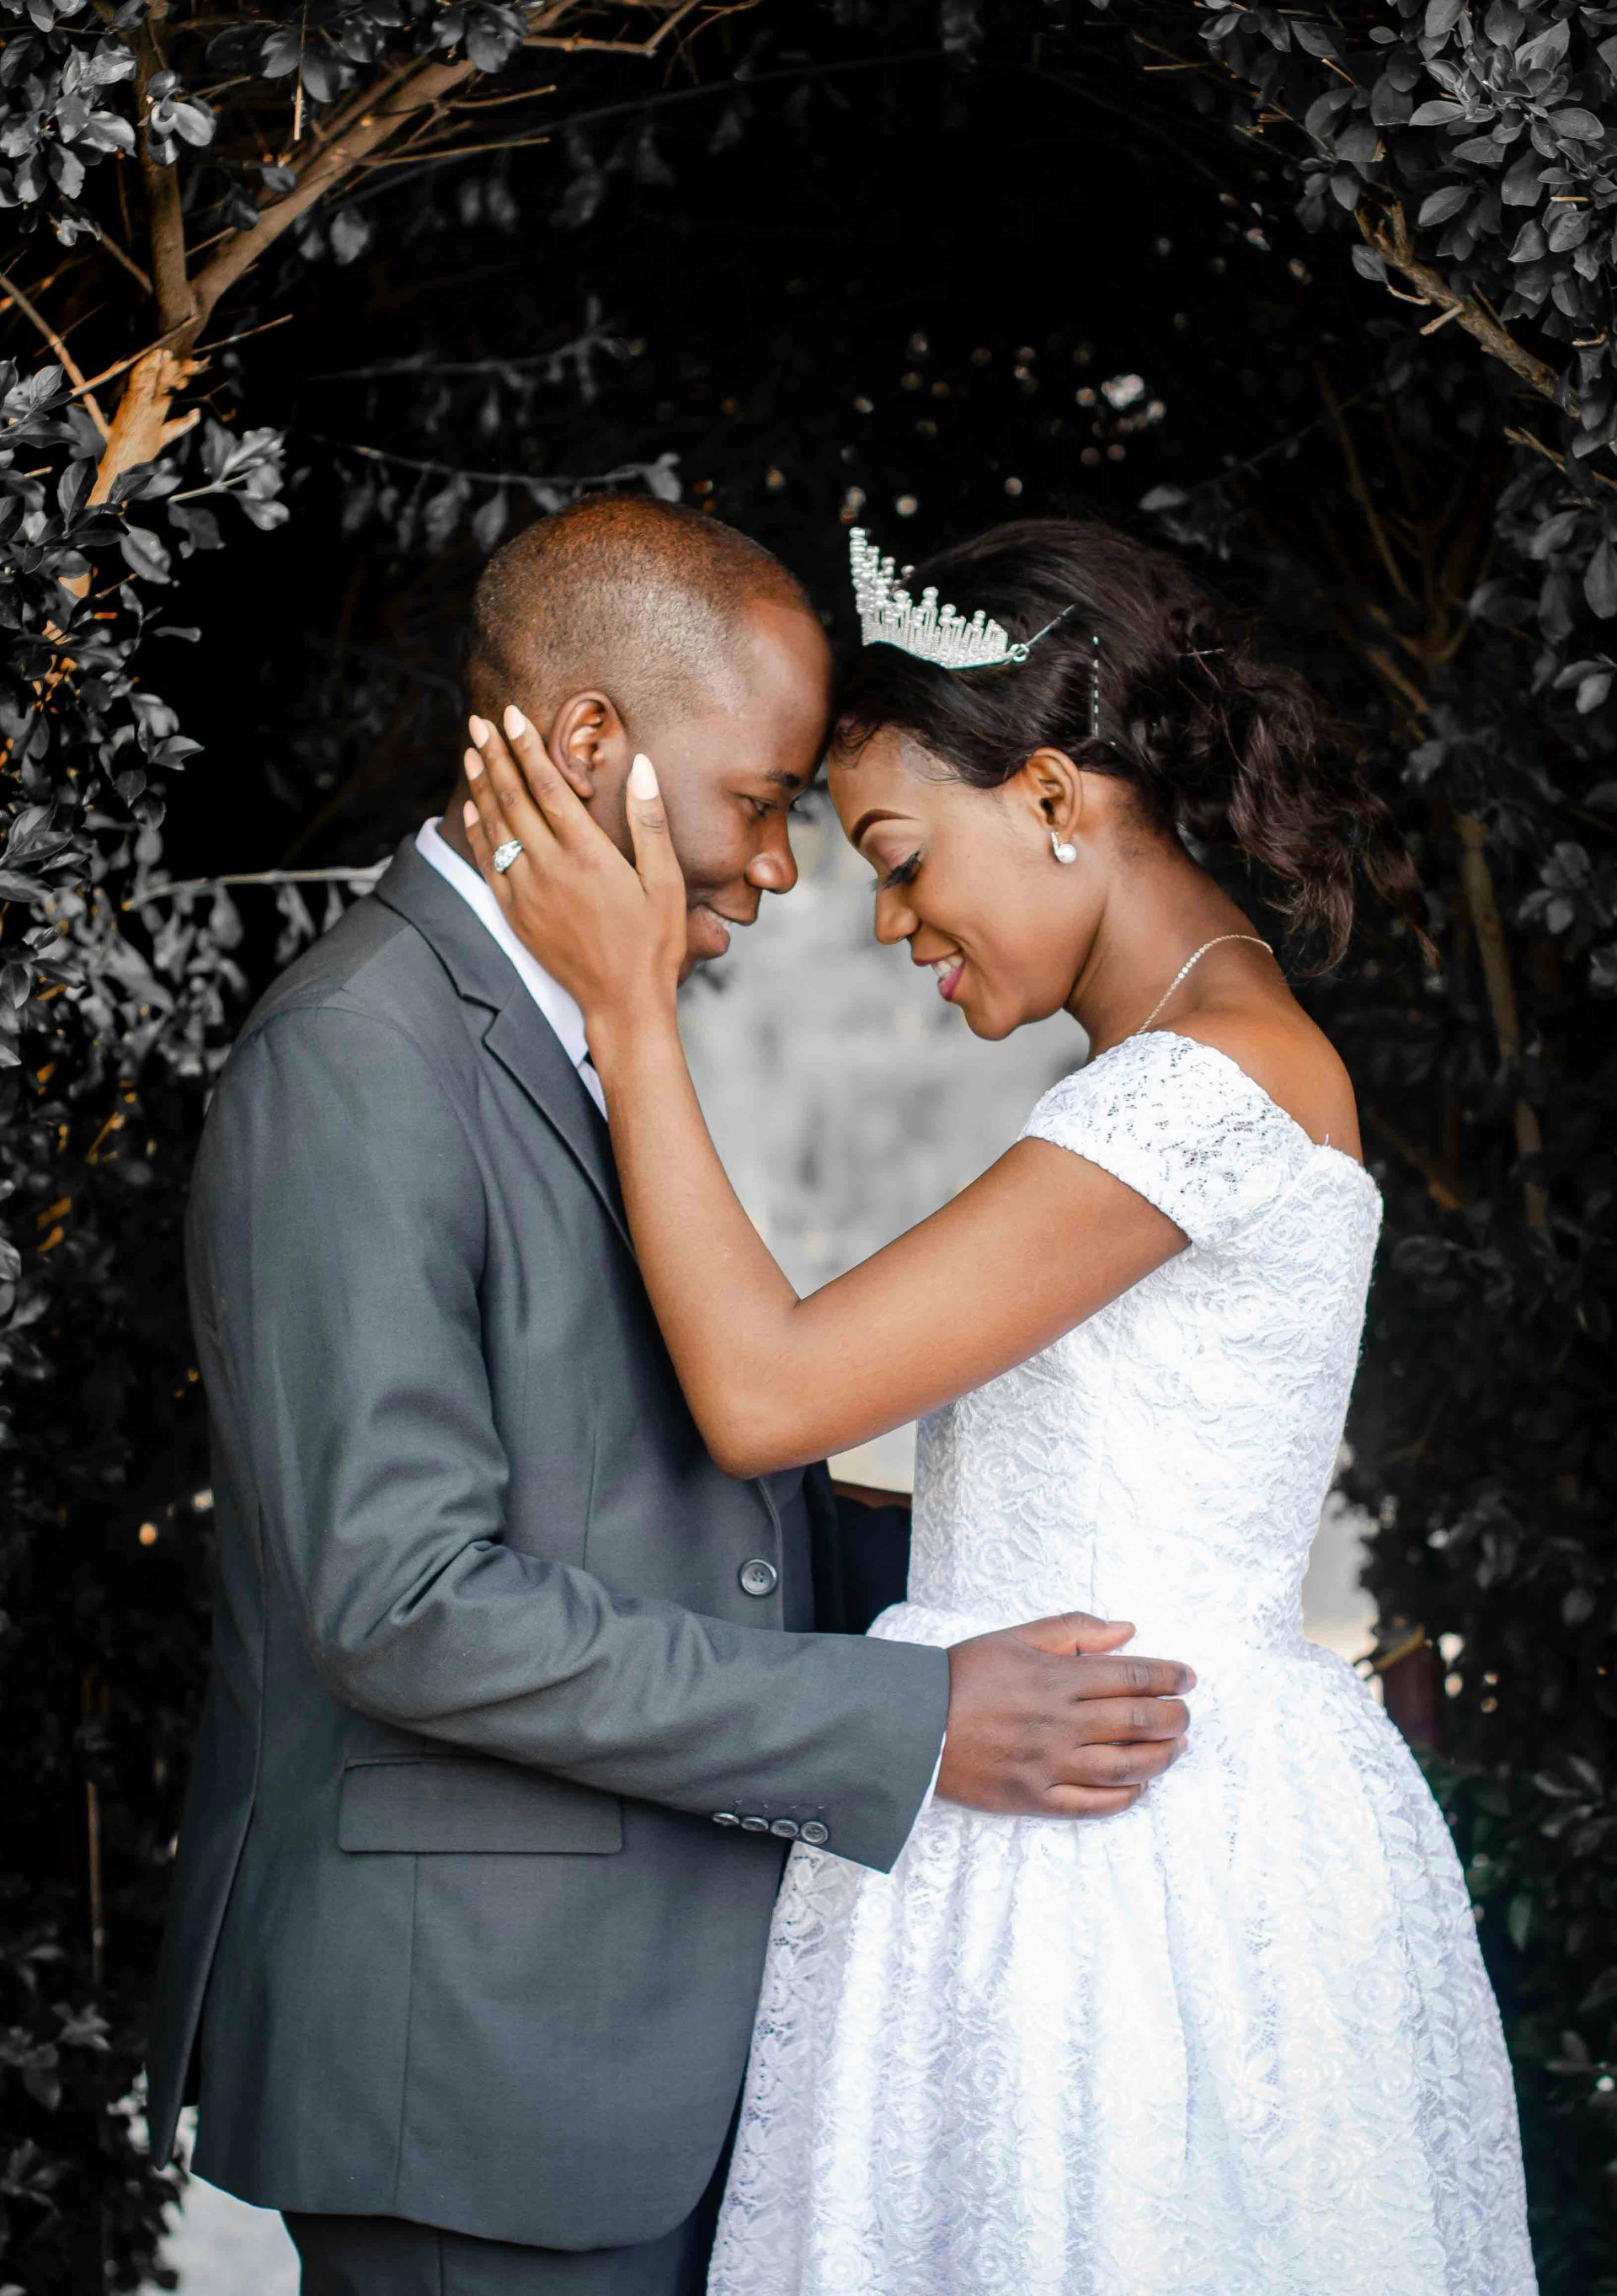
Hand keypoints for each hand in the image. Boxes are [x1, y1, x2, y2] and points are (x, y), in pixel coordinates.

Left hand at [461, 708, 686, 1024]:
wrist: (621, 1002)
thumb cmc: (653, 942)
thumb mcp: (665, 882)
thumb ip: (650, 821)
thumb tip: (642, 767)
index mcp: (587, 855)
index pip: (547, 787)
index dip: (526, 748)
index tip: (510, 715)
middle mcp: (549, 868)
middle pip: (512, 799)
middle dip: (494, 755)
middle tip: (478, 721)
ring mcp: (527, 892)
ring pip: (495, 827)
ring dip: (480, 786)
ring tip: (469, 753)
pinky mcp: (515, 913)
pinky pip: (487, 863)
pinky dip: (477, 831)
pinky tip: (472, 810)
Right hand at [937, 1611, 1193, 1817]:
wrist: (910, 1724)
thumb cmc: (963, 1675)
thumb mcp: (1015, 1637)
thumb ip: (1074, 1630)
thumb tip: (1128, 1630)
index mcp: (1056, 1677)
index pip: (1132, 1677)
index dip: (1169, 1677)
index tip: (1187, 1678)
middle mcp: (1060, 1722)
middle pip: (1138, 1721)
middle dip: (1174, 1717)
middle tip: (1186, 1713)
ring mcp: (1049, 1764)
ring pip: (1125, 1766)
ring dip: (1161, 1757)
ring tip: (1176, 1748)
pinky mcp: (1034, 1798)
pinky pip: (1093, 1804)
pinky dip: (1124, 1797)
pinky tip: (1139, 1786)